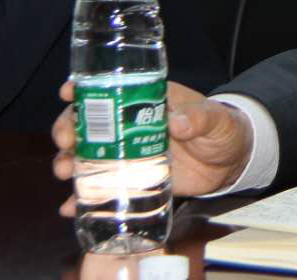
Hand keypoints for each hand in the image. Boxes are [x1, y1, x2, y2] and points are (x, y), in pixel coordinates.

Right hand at [51, 80, 253, 214]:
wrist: (231, 161)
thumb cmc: (221, 128)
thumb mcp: (215, 119)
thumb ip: (199, 118)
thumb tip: (178, 123)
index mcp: (147, 101)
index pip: (110, 89)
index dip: (85, 89)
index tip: (67, 92)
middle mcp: (129, 127)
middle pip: (89, 124)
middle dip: (68, 129)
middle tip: (65, 141)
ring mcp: (128, 155)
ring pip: (88, 156)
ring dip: (70, 163)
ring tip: (65, 172)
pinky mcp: (133, 181)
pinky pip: (103, 189)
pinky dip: (84, 198)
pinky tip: (69, 207)